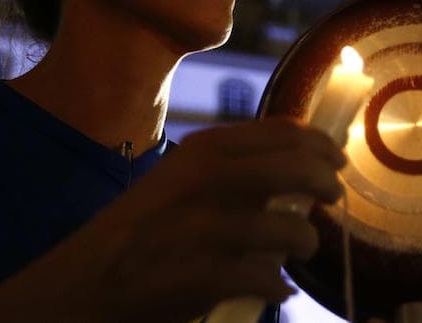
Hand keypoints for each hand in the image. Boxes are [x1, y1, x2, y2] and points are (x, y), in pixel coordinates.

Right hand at [0, 117, 345, 322]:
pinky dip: (278, 284)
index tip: (337, 157)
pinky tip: (278, 289)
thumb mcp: (183, 180)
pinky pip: (263, 277)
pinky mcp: (197, 275)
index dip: (319, 144)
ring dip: (305, 241)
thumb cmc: (144, 228)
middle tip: (334, 196)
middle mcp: (204, 179)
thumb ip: (235, 169)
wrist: (84, 281)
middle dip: (323, 182)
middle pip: (293, 169)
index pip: (281, 132)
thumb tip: (303, 166)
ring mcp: (200, 228)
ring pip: (287, 228)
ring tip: (303, 249)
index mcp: (203, 149)